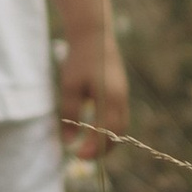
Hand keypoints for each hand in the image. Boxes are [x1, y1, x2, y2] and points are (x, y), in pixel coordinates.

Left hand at [57, 32, 128, 157]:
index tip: (79, 155)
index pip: (106, 133)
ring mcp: (123, 96)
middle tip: (83, 156)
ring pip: (120, 126)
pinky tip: (95, 131)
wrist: (94, 35)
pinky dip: (109, 129)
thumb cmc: (79, 60)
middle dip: (103, 148)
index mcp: (110, 98)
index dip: (94, 148)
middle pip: (118, 134)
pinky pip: (119, 117)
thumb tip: (69, 141)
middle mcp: (121, 99)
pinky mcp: (121, 92)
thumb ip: (69, 114)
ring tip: (88, 147)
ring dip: (107, 140)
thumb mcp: (69, 87)